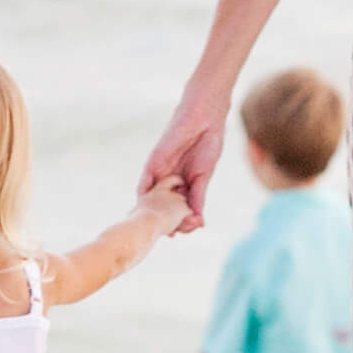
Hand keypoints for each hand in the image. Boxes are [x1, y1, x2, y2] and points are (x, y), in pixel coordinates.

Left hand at [138, 89, 227, 231]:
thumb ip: (198, 197)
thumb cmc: (208, 144)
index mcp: (185, 184)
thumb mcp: (204, 176)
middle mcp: (170, 181)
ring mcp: (161, 173)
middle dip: (169, 221)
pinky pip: (144, 183)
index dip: (183, 220)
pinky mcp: (153, 163)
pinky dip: (144, 197)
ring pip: (153, 199)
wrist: (204, 119)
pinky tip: (145, 209)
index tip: (189, 230)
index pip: (180, 208)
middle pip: (165, 207)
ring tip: (160, 227)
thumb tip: (199, 221)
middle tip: (175, 233)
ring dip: (155, 213)